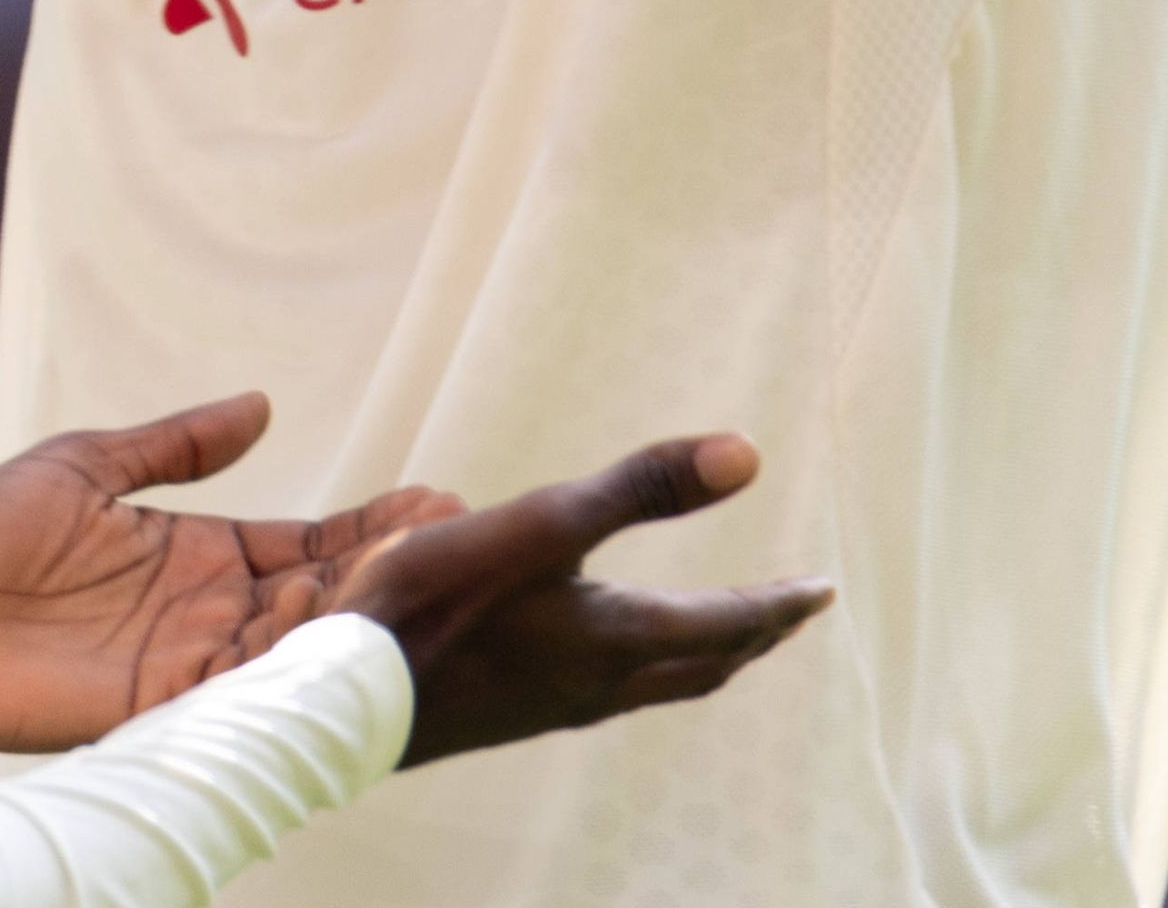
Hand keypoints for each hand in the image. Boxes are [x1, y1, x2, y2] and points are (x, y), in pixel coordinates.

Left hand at [0, 392, 459, 755]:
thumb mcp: (88, 465)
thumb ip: (177, 444)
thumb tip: (262, 405)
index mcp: (198, 551)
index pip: (307, 540)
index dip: (370, 527)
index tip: (434, 502)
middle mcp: (206, 608)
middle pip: (318, 594)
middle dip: (385, 573)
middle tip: (454, 545)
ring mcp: (185, 657)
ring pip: (292, 644)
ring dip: (349, 617)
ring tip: (414, 585)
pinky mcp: (153, 700)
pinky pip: (237, 689)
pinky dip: (287, 670)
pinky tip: (334, 641)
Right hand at [321, 434, 832, 768]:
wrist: (346, 699)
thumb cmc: (438, 601)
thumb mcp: (543, 522)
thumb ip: (643, 488)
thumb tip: (748, 456)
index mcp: (619, 639)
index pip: (729, 625)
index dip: (780, 604)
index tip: (821, 590)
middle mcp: (601, 683)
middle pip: (703, 664)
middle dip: (752, 635)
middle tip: (786, 612)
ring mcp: (556, 705)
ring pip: (659, 682)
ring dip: (701, 653)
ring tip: (717, 630)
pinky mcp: (516, 711)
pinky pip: (611, 691)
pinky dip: (646, 664)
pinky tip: (608, 649)